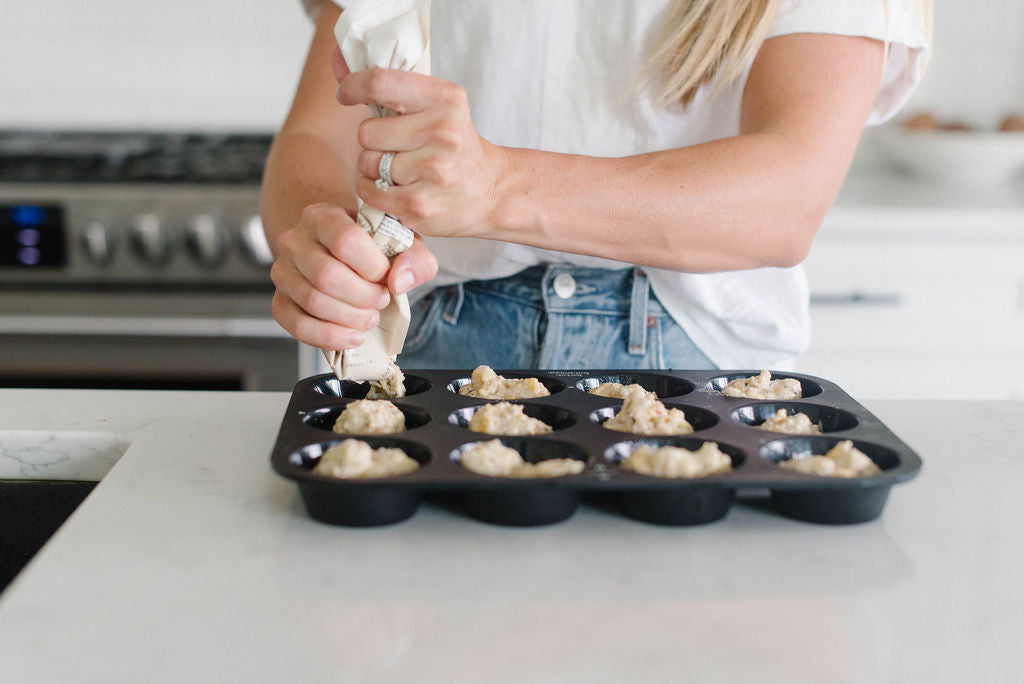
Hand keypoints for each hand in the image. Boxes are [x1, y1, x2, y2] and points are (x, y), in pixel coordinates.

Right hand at [270, 202, 437, 349]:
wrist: (336, 250)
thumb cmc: (369, 247)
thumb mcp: (400, 242)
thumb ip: (414, 258)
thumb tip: (400, 281)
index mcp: (323, 216)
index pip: (345, 241)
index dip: (372, 267)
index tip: (386, 277)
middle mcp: (295, 241)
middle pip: (327, 275)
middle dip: (363, 297)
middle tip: (381, 301)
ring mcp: (283, 272)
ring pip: (313, 301)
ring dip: (350, 318)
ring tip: (369, 317)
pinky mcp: (280, 300)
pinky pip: (297, 325)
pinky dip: (329, 336)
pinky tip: (352, 336)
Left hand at [332, 45, 507, 238]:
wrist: (489, 191)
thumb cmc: (453, 145)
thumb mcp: (434, 106)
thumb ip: (387, 84)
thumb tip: (336, 59)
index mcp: (446, 99)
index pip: (380, 82)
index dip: (353, 86)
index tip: (346, 94)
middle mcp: (443, 132)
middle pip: (367, 131)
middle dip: (373, 140)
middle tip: (397, 147)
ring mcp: (432, 170)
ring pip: (367, 163)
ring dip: (374, 168)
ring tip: (403, 170)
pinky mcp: (419, 203)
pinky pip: (369, 190)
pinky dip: (374, 190)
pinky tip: (396, 189)